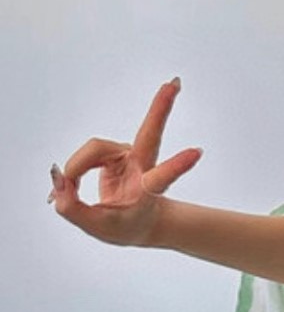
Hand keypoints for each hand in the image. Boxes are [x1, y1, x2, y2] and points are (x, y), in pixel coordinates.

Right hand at [48, 78, 201, 246]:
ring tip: (68, 190)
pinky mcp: (115, 150)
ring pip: (93, 150)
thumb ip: (73, 209)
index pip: (163, 176)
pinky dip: (74, 169)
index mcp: (149, 189)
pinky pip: (85, 155)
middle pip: (150, 134)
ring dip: (75, 169)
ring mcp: (129, 154)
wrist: (140, 223)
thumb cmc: (126, 226)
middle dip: (161, 108)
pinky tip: (70, 181)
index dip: (178, 166)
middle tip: (175, 83)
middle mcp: (143, 166)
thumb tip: (58, 182)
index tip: (198, 152)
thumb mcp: (100, 228)